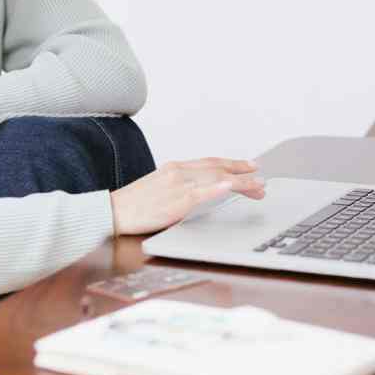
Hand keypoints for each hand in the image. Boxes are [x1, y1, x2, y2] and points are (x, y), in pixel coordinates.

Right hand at [108, 158, 265, 235]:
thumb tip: (198, 194)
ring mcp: (179, 185)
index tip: (247, 167)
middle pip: (218, 168)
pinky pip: (202, 192)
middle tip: (261, 178)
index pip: (210, 162)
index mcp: (175, 168)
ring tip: (258, 187)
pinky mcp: (176, 200)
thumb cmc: (134, 205)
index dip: (231, 164)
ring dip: (241, 181)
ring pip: (217, 178)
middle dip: (242, 172)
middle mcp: (179, 171)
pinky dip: (219, 186)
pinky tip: (232, 184)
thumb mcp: (159, 188)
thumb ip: (179, 188)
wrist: (113, 212)